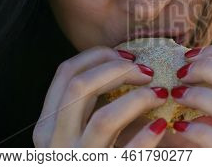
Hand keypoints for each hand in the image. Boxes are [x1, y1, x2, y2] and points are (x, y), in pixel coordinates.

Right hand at [33, 46, 167, 147]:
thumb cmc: (103, 150)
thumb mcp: (88, 124)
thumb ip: (97, 97)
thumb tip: (130, 60)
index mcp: (50, 122)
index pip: (66, 72)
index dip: (99, 56)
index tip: (129, 55)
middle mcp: (56, 141)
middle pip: (80, 87)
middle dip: (118, 70)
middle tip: (148, 71)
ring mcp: (79, 160)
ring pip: (104, 119)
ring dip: (137, 100)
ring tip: (160, 95)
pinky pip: (127, 154)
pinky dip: (147, 136)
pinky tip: (162, 124)